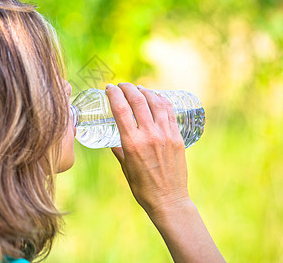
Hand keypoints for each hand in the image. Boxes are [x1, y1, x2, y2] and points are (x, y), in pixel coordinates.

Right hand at [105, 83, 189, 216]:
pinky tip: (156, 97)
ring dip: (145, 91)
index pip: (121, 109)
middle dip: (128, 88)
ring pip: (156, 102)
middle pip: (138, 101)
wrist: (168, 200)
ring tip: (139, 88)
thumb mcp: (125, 167)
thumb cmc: (143, 188)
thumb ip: (119, 150)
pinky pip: (169, 113)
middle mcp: (149, 135)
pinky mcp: (177, 138)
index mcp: (132, 143)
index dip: (114, 94)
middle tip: (122, 85)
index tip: (109, 88)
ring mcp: (166, 135)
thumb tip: (113, 140)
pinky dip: (162, 101)